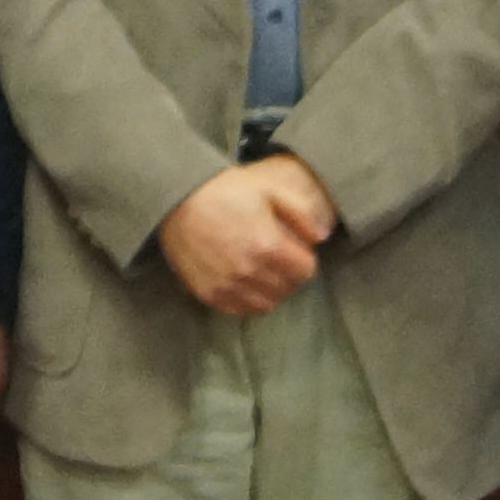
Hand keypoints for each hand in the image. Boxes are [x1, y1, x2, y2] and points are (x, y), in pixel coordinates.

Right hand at [155, 158, 331, 318]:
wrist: (177, 201)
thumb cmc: (225, 191)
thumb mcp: (269, 189)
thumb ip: (301, 212)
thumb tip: (323, 237)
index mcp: (268, 245)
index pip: (306, 271)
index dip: (303, 258)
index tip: (293, 248)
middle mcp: (249, 271)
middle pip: (288, 288)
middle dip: (288, 273)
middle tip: (275, 256)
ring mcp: (228, 286)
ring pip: (267, 304)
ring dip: (269, 289)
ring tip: (259, 268)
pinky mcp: (210, 294)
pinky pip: (241, 310)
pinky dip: (247, 299)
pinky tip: (242, 279)